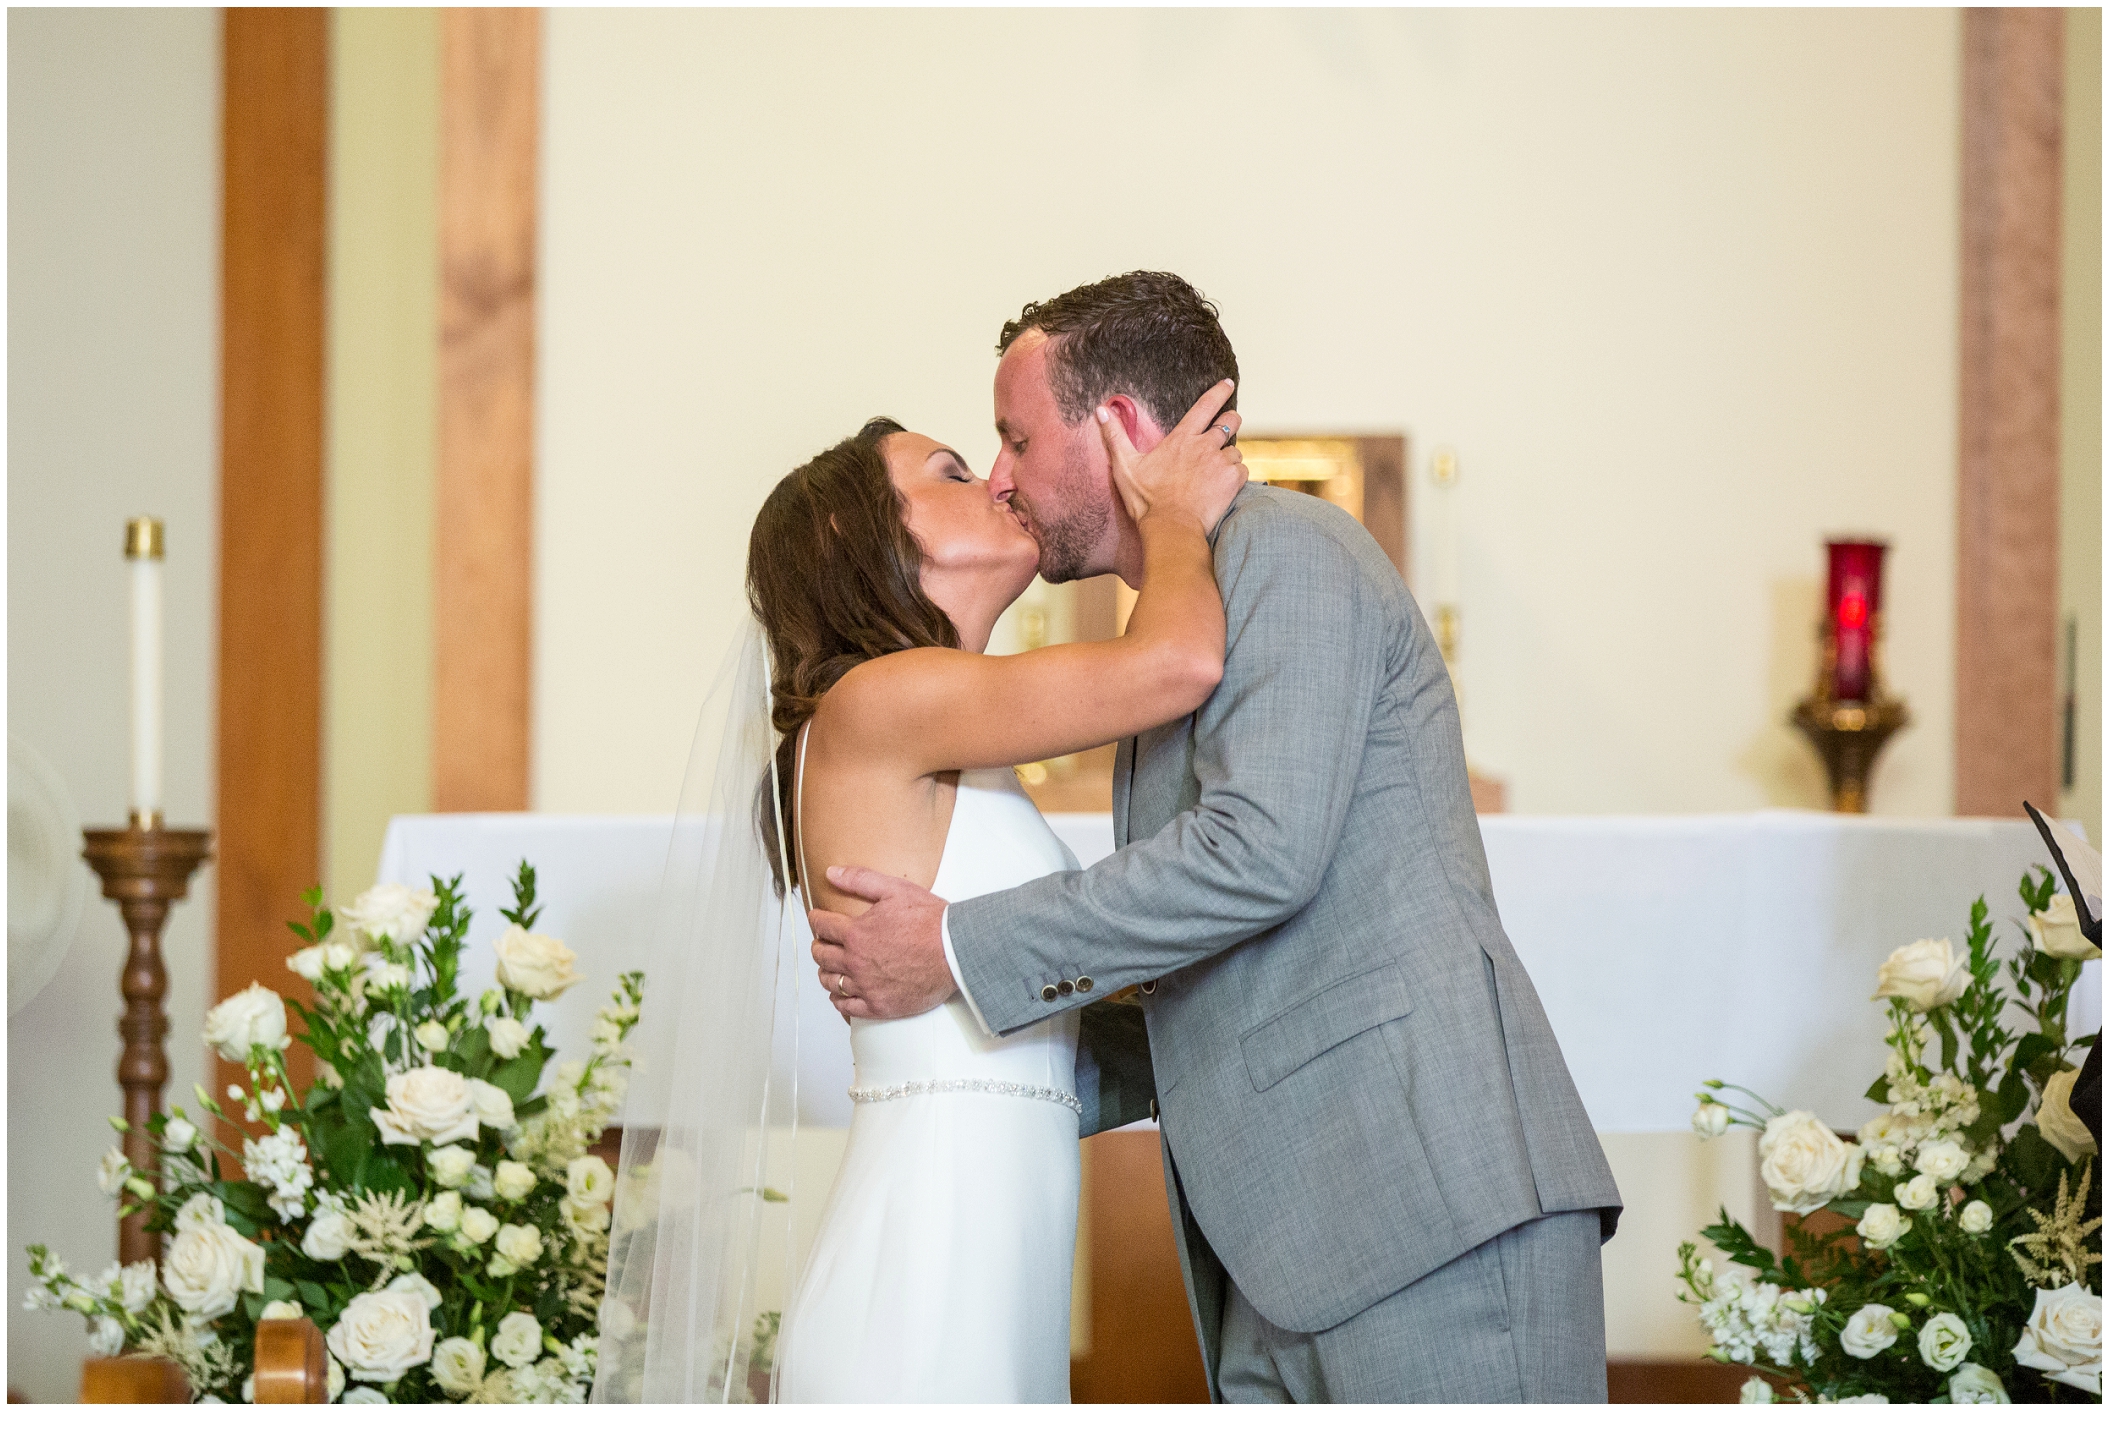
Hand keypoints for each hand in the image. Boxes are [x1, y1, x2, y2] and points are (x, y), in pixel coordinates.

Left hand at [808, 866, 955, 1020]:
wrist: (956, 952)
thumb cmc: (931, 922)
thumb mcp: (895, 889)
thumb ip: (860, 879)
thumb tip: (833, 873)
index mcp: (856, 933)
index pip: (822, 926)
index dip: (816, 919)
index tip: (817, 919)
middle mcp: (856, 961)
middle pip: (822, 955)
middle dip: (818, 946)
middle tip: (821, 943)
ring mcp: (866, 986)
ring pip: (830, 982)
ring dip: (825, 973)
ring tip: (829, 968)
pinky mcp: (879, 1005)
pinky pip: (847, 1008)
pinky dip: (839, 1001)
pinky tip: (840, 996)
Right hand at [1098, 378, 1247, 531]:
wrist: (1170, 527)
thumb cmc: (1147, 500)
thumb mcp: (1125, 466)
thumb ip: (1115, 436)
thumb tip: (1100, 410)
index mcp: (1182, 438)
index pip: (1205, 405)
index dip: (1219, 392)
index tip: (1228, 384)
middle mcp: (1205, 446)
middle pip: (1230, 422)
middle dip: (1231, 422)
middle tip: (1226, 430)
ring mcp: (1221, 463)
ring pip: (1236, 450)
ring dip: (1229, 456)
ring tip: (1216, 470)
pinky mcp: (1232, 481)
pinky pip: (1243, 470)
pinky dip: (1236, 475)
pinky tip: (1224, 485)